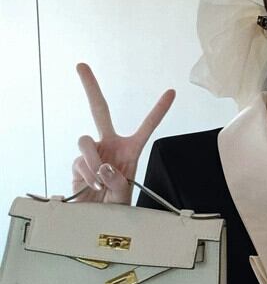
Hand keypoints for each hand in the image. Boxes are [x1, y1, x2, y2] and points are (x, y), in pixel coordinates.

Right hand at [71, 63, 175, 204]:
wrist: (98, 218)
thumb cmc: (116, 205)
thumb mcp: (125, 196)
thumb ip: (118, 182)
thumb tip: (104, 166)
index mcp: (130, 150)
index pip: (146, 127)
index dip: (158, 110)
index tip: (172, 92)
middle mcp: (110, 145)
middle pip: (99, 110)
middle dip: (90, 87)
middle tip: (80, 65)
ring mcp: (92, 152)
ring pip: (85, 141)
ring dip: (93, 162)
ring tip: (100, 180)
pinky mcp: (77, 162)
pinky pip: (80, 161)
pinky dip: (87, 175)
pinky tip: (93, 185)